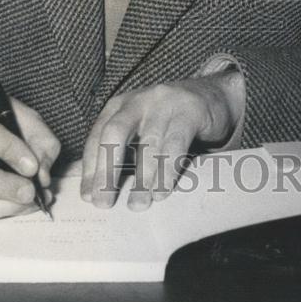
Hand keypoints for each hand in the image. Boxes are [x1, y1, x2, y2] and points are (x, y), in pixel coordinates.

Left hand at [81, 70, 244, 209]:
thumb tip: (88, 181)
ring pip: (148, 142)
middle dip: (107, 170)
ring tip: (137, 205)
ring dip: (141, 177)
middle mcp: (138, 101)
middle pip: (115, 133)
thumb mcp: (140, 130)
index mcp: (119, 106)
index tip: (87, 197)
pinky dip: (167, 170)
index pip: (97, 136)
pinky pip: (176, 144)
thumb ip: (118, 151)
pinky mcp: (190, 110)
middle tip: (103, 202)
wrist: (213, 96)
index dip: (91, 167)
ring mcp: (164, 103)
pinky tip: (162, 191)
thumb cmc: (169, 121)